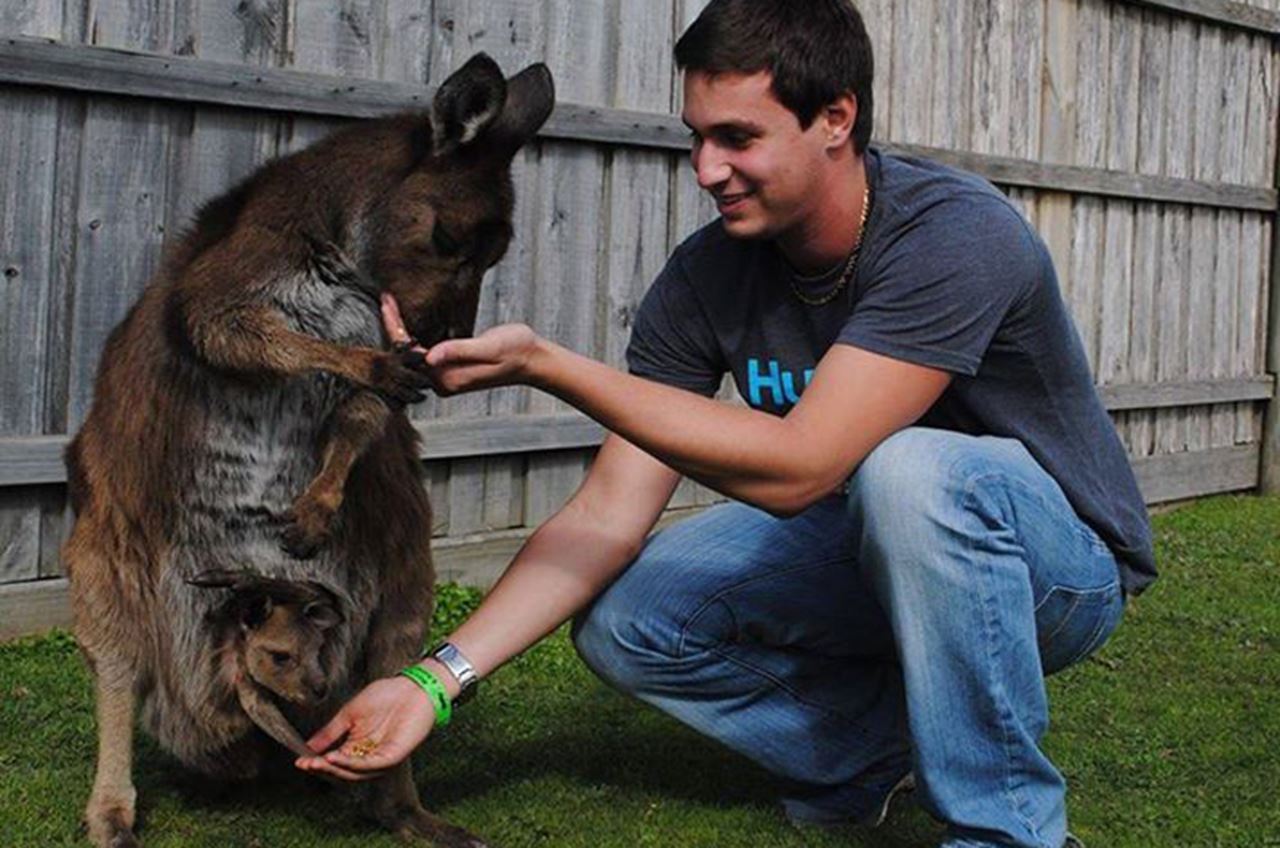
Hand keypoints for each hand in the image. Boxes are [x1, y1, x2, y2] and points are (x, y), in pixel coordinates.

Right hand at [294, 675, 435, 780]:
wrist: (411, 686)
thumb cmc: (385, 695)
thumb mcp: (349, 714)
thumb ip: (331, 732)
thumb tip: (308, 747)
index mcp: (357, 746)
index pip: (334, 761)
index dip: (316, 763)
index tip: (298, 762)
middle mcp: (368, 756)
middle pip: (342, 771)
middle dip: (323, 769)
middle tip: (306, 765)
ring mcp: (381, 758)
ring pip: (355, 773)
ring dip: (335, 769)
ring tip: (318, 762)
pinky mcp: (393, 756)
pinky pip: (370, 765)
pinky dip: (352, 764)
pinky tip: (336, 758)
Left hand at [380, 293, 541, 395]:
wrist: (533, 359)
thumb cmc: (516, 351)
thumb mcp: (488, 347)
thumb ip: (459, 351)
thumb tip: (430, 356)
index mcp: (448, 378)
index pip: (410, 354)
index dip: (395, 327)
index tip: (387, 303)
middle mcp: (443, 382)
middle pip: (407, 356)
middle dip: (393, 327)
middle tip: (385, 299)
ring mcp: (447, 377)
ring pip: (414, 354)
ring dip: (402, 331)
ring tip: (391, 305)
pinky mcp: (452, 369)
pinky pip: (425, 353)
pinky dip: (414, 336)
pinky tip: (409, 321)